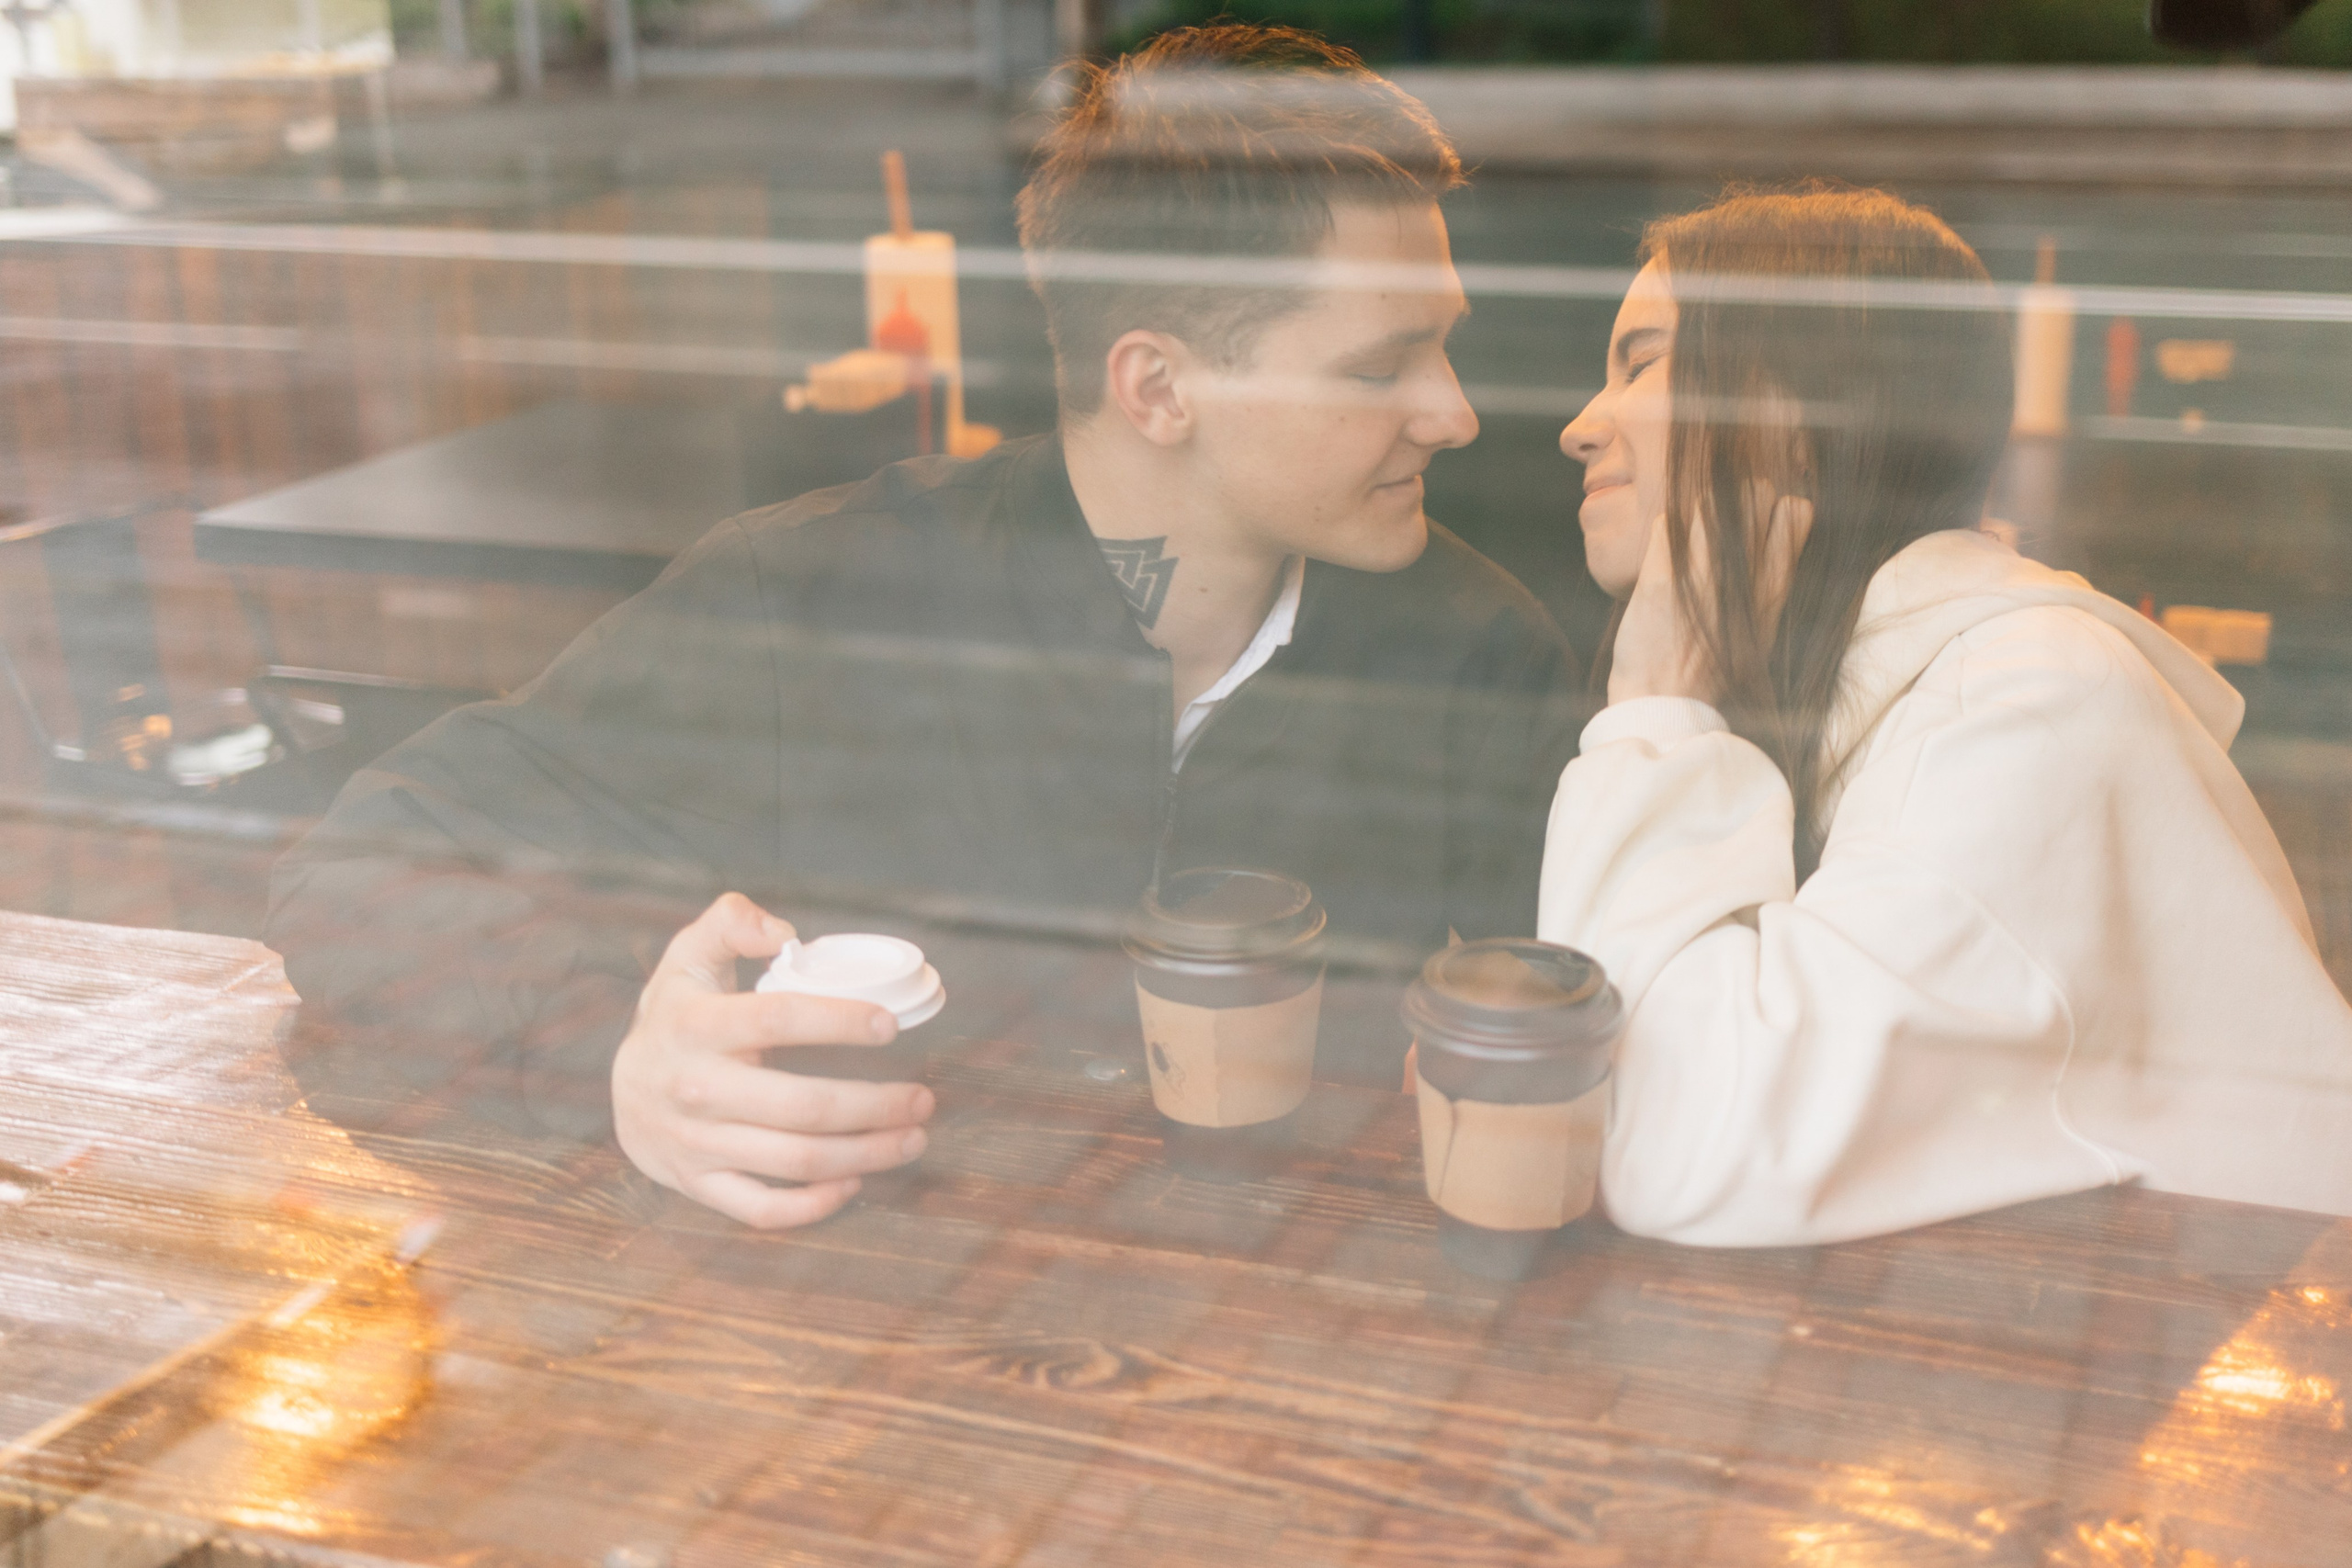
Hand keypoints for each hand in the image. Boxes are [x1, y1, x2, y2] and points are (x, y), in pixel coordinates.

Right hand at [612, 893, 935, 1228]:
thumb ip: (730, 923)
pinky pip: (761, 1208)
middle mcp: (696, 1089)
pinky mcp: (699, 1184)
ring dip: (865, 1153)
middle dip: (874, 1105)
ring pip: (794, 1161)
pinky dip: (813, 1205)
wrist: (618, 1088)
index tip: (889, 1025)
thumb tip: (783, 932)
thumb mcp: (690, 956)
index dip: (838, 1021)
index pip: (777, 1020)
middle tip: (922, 1097)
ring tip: (912, 1138)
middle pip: (801, 1106)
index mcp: (697, 1026)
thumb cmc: (675, 1015)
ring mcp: (696, 1144)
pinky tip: (855, 1180)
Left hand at [1606, 496, 1809, 708]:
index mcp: (1774, 591)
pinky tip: (1662, 553)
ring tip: (1687, 540)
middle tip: (1716, 526)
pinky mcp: (1661, 582)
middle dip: (1737, 498)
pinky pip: (1665, 524)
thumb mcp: (1761, 631)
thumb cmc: (1710, 672)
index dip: (1775, 508)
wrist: (1666, 707)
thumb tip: (1779, 543)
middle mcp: (1744, 578)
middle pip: (1756, 494)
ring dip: (1697, 513)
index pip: (1796, 513)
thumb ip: (1771, 588)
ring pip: (1711, 502)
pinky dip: (1662, 530)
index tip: (1756, 527)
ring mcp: (1702, 577)